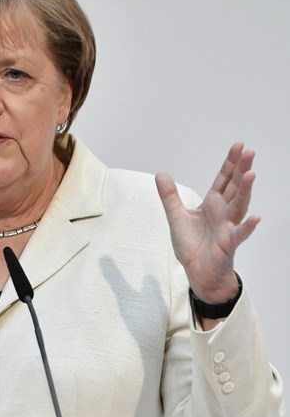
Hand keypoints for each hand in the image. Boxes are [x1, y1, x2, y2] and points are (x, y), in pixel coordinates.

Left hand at [155, 142, 258, 304]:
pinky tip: (256, 217)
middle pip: (234, 188)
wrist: (196, 270)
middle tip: (249, 152)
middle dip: (241, 170)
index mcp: (212, 204)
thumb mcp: (176, 217)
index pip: (223, 180)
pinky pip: (239, 234)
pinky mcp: (228, 244)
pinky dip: (247, 227)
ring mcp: (228, 227)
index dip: (230, 164)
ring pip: (239, 206)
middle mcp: (223, 212)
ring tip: (251, 175)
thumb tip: (161, 174)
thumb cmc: (192, 245)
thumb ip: (170, 196)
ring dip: (245, 191)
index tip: (239, 146)